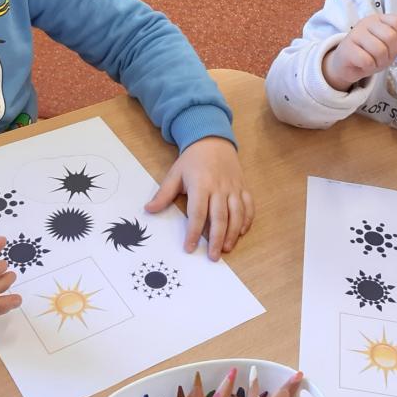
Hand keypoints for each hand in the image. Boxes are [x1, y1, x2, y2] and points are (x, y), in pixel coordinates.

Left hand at [146, 137, 252, 260]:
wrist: (213, 140)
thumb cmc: (192, 160)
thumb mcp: (175, 174)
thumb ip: (163, 194)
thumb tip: (148, 210)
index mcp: (201, 184)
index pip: (197, 213)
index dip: (193, 232)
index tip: (189, 248)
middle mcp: (219, 187)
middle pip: (219, 217)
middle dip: (216, 239)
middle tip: (213, 256)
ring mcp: (233, 187)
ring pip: (236, 214)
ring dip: (233, 233)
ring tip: (226, 248)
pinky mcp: (243, 186)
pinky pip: (248, 205)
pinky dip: (247, 220)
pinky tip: (241, 232)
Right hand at [322, 14, 396, 91]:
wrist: (346, 65)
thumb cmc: (370, 53)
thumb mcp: (392, 47)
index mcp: (379, 19)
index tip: (396, 46)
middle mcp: (366, 23)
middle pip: (391, 37)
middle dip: (391, 53)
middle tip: (383, 57)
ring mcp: (355, 34)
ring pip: (380, 50)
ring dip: (380, 62)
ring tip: (373, 62)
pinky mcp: (347, 49)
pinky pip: (367, 60)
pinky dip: (369, 67)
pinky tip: (364, 65)